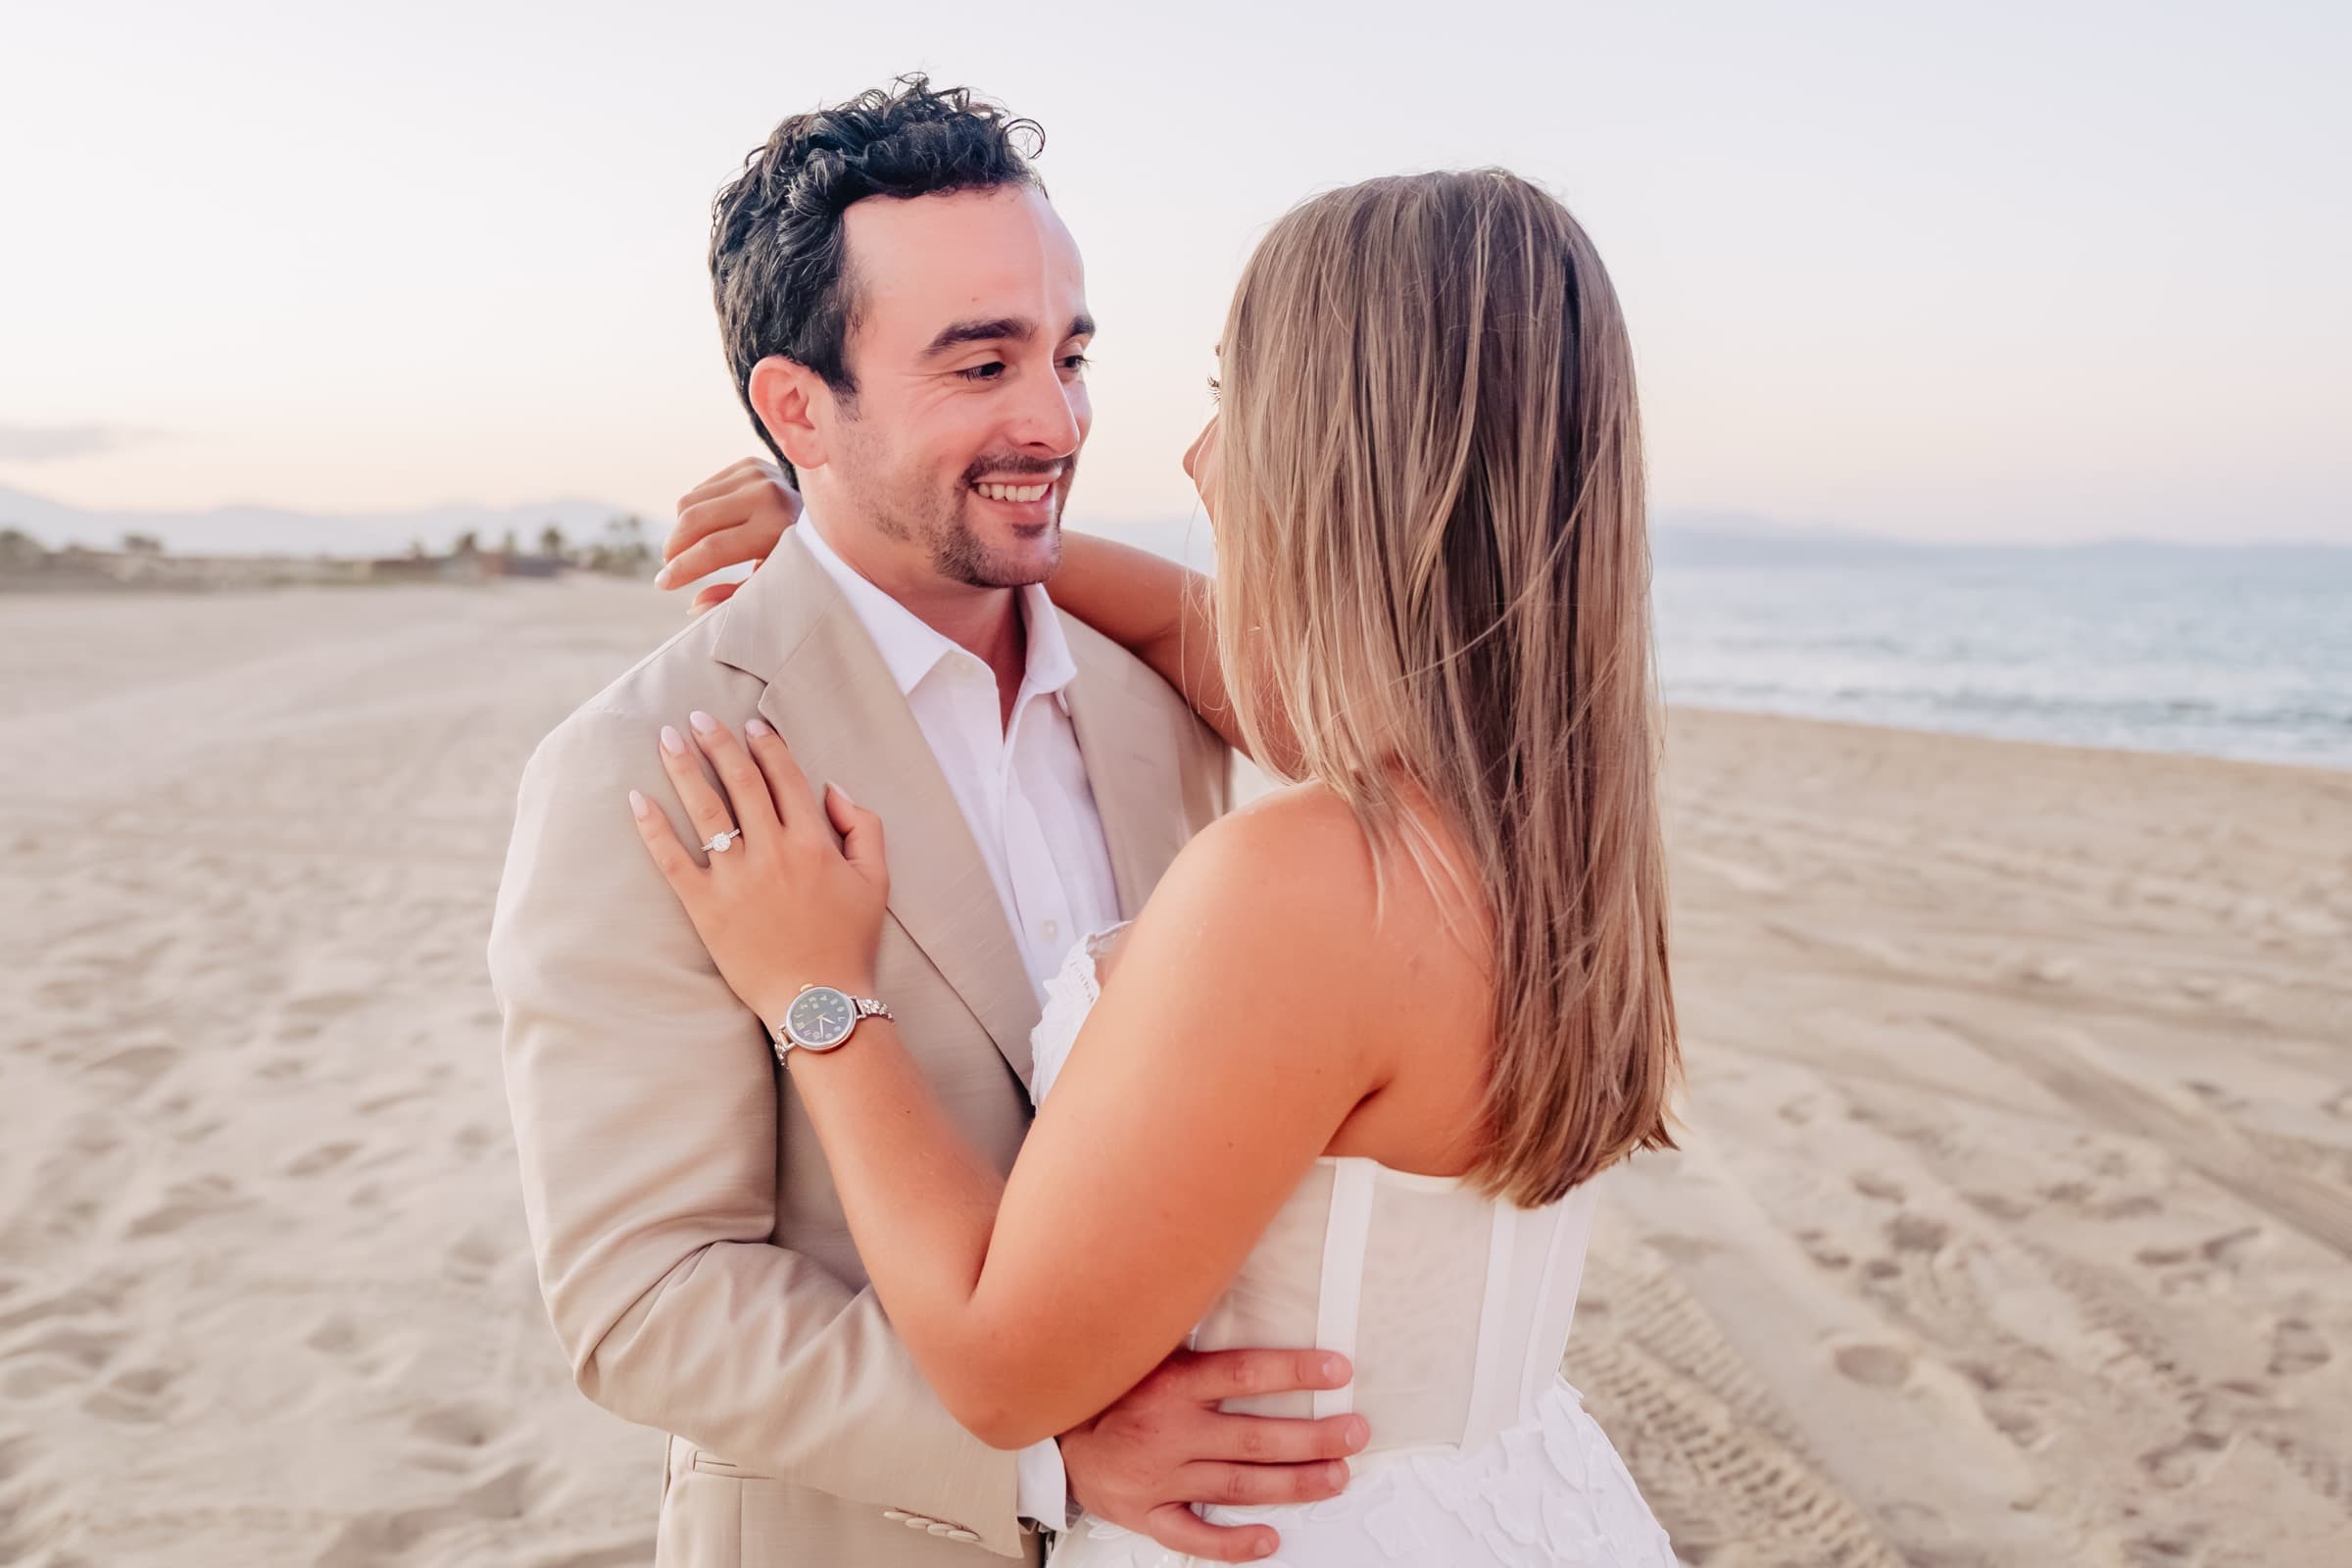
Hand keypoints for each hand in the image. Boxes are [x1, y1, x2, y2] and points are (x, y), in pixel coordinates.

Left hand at [628, 709, 886, 1024]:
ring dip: (684, 768)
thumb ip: (863, 827)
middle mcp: (773, 852)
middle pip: (740, 782)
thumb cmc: (850, 943)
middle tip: (698, 717)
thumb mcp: (877, 880)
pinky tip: (637, 800)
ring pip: (705, 810)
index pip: (784, 779)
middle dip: (718, 743)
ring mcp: (736, 879)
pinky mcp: (706, 907)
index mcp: (813, 842)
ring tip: (667, 738)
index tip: (751, 725)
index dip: (767, 747)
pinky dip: (653, 828)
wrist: (818, 1002)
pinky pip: (673, 860)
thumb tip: (832, 789)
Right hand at [658, 458, 802, 616]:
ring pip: (690, 502)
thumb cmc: (802, 559)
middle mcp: (764, 494)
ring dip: (679, 531)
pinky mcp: (748, 464)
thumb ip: (737, 595)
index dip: (682, 569)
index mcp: (774, 527)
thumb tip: (694, 605)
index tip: (663, 584)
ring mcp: (755, 474)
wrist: (833, 518)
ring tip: (686, 552)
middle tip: (669, 569)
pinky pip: (701, 489)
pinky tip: (706, 529)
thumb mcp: (776, 582)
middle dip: (673, 549)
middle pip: (693, 521)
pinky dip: (694, 512)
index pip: (712, 549)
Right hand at [1057, 1347, 1367, 1562]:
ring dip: (1292, 1484)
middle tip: (1355, 1433)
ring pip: (1238, 1486)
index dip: (1294, 1372)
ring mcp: (1159, 1478)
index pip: (1244, 1373)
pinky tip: (1269, 1540)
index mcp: (1170, 1384)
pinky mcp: (1148, 1514)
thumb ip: (1194, 1338)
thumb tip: (1239, 1293)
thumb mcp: (1147, 1350)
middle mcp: (1168, 1431)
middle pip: (1254, 1438)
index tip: (1337, 1370)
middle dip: (1312, 1437)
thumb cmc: (1111, 1389)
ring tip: (1335, 1477)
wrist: (1053, 1433)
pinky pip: (1194, 1536)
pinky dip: (1232, 1544)